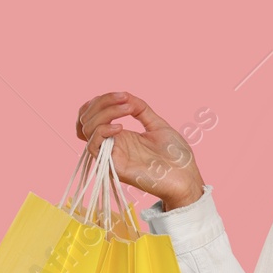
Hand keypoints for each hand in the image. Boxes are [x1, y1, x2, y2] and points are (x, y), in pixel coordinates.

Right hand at [74, 92, 205, 209]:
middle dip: (102, 102)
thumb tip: (125, 95)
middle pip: (86, 119)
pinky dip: (103, 131)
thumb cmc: (175, 156)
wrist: (186, 177)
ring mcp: (111, 155)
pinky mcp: (113, 166)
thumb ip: (141, 109)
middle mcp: (112, 144)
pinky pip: (94, 146)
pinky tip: (121, 127)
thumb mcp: (158, 125)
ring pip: (87, 130)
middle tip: (124, 98)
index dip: (101, 101)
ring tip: (127, 109)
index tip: (123, 95)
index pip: (93, 115)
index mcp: (120, 135)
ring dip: (104, 113)